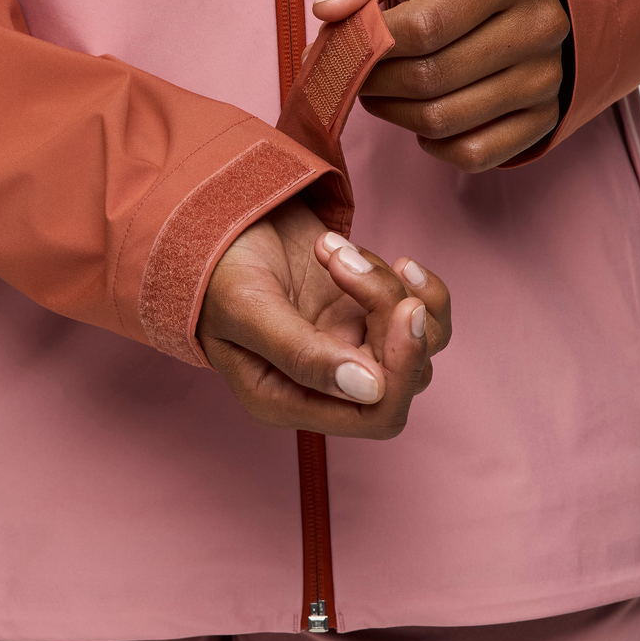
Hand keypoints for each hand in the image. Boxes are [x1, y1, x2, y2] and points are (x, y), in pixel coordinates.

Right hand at [198, 197, 450, 438]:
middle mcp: (327, 386)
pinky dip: (410, 281)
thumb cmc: (217, 272)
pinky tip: (378, 256)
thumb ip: (303, 354)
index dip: (402, 370)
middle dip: (389, 310)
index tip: (402, 308)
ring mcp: (353, 348)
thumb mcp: (249, 310)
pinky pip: (422, 313)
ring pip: (421, 339)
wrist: (217, 225)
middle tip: (346, 261)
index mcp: (289, 401)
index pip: (376, 415)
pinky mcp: (368, 315)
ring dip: (390, 286)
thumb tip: (370, 389)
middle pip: (404, 373)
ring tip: (336, 250)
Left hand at [312, 0, 569, 170]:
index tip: (348, 44)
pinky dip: (434, 145)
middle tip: (359, 73)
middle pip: (430, 79)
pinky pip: (473, 154)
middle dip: (377, 82)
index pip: (422, 28)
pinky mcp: (545, 118)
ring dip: (396, 114)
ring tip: (384, 90)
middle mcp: (540, 27)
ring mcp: (547, 78)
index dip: (371, 45)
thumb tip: (326, 11)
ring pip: (444, 122)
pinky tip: (425, 114)